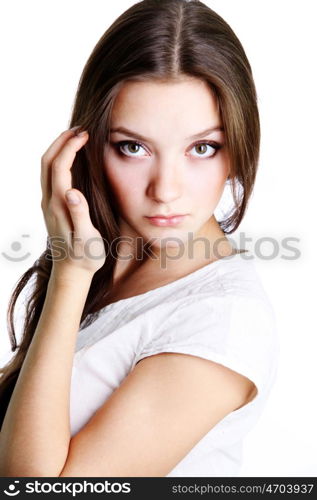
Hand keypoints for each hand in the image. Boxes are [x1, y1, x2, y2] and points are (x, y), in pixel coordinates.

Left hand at [40, 128, 105, 277]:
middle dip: (60, 141)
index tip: (84, 135)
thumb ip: (80, 215)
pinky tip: (71, 159)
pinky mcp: (52, 206)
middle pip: (47, 162)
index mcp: (59, 205)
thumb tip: (72, 191)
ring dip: (58, 149)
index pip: (60, 167)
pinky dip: (59, 160)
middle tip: (79, 129)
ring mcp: (49, 204)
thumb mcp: (87, 239)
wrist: (71, 272)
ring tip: (75, 138)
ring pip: (46, 168)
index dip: (70, 148)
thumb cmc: (84, 256)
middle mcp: (49, 201)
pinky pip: (50, 176)